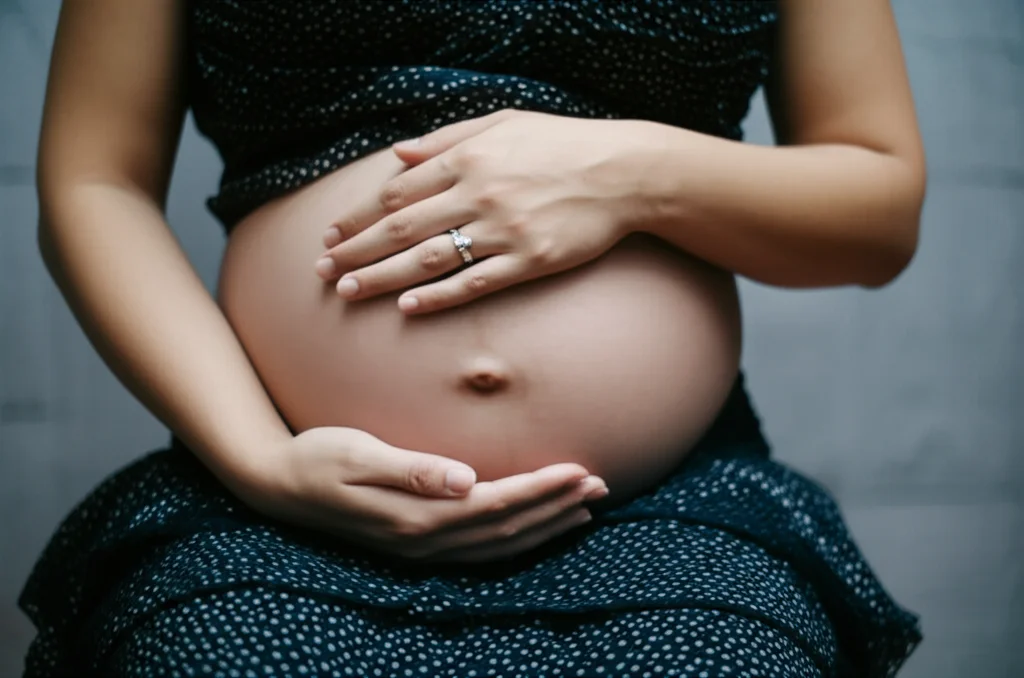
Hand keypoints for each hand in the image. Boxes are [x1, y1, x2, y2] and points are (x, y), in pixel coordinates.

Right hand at [234, 426, 608, 562]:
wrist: (277, 485)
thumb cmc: (317, 457)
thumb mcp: (358, 454)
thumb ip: (412, 469)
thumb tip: (463, 479)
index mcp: (417, 515)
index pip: (496, 504)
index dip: (541, 489)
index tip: (580, 471)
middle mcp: (424, 539)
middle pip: (507, 528)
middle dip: (555, 508)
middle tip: (600, 487)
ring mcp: (420, 548)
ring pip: (499, 545)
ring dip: (543, 527)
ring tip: (582, 509)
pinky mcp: (415, 546)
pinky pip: (480, 551)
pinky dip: (516, 541)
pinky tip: (534, 529)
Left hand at [314, 109, 637, 313]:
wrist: (625, 172)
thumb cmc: (563, 144)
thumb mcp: (504, 122)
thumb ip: (447, 137)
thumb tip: (398, 153)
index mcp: (469, 157)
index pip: (397, 191)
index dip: (359, 216)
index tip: (332, 234)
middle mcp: (479, 193)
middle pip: (402, 228)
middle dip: (356, 250)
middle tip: (323, 270)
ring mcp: (504, 230)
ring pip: (429, 258)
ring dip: (382, 276)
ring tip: (348, 291)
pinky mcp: (529, 261)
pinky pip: (474, 282)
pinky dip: (438, 296)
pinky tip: (407, 306)